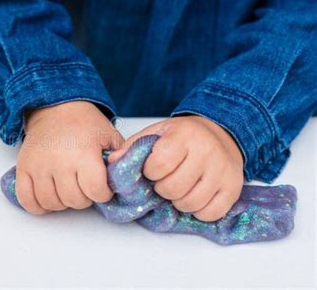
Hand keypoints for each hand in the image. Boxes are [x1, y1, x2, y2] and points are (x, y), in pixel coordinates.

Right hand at [16, 101, 123, 214]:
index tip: (102, 187)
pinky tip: (49, 197)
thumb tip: (124, 179)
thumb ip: (120, 158)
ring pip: (52, 203)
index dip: (103, 193)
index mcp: (84, 153)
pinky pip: (27, 200)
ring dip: (63, 202)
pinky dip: (38, 205)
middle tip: (85, 186)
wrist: (55, 108)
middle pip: (74, 200)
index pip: (95, 191)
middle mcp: (60, 161)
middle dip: (84, 198)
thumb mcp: (110, 135)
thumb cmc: (84, 123)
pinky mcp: (23, 168)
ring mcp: (39, 166)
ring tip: (68, 190)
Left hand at [108, 116, 243, 221]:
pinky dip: (198, 211)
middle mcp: (206, 152)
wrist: (221, 133)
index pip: (159, 165)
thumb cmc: (183, 136)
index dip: (150, 172)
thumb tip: (112, 163)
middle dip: (163, 189)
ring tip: (180, 188)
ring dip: (179, 202)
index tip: (153, 169)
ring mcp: (222, 171)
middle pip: (173, 189)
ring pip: (191, 204)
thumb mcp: (156, 133)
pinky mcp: (233, 188)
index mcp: (183, 136)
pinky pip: (210, 213)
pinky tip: (196, 195)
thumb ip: (133, 147)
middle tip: (166, 181)